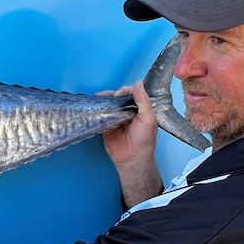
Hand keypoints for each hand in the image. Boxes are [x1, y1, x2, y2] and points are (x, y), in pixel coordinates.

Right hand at [99, 81, 161, 206]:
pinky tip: (94, 106)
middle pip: (118, 98)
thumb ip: (144, 101)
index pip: (132, 94)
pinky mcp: (106, 126)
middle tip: (107, 96)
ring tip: (99, 99)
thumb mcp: (148, 119)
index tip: (119, 93)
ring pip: (109, 105)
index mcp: (140, 109)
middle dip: (112, 94)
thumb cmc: (144, 141)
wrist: (132, 159)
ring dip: (104, 101)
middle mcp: (127, 112)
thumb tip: (138, 84)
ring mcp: (116, 118)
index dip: (125, 91)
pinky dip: (97, 111)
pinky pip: (101, 115)